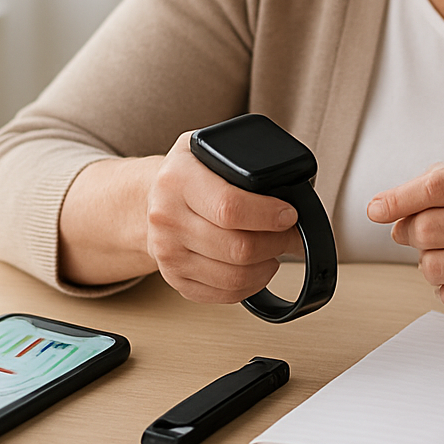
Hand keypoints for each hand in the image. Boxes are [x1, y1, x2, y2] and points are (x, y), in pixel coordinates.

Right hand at [143, 131, 302, 303]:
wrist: (151, 198)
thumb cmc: (189, 173)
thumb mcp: (209, 148)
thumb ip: (244, 157)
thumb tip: (291, 184)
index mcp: (179, 179)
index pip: (230, 208)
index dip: (268, 215)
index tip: (288, 215)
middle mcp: (168, 218)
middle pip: (238, 248)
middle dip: (277, 242)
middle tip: (290, 233)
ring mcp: (168, 253)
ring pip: (234, 276)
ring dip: (267, 266)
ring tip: (275, 249)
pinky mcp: (174, 278)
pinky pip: (223, 294)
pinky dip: (250, 285)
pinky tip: (257, 267)